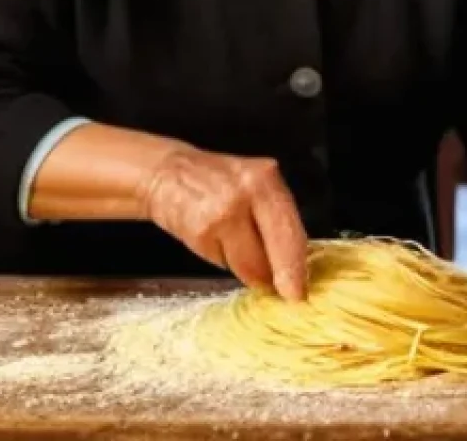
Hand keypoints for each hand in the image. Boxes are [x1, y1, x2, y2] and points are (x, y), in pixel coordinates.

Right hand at [144, 144, 308, 300]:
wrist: (168, 173)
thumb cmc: (216, 181)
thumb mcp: (253, 185)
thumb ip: (275, 217)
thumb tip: (296, 265)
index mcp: (265, 179)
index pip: (290, 231)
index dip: (295, 268)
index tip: (298, 293)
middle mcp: (244, 194)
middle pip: (268, 255)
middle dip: (274, 279)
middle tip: (280, 291)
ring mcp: (220, 214)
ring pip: (246, 267)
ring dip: (248, 269)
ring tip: (237, 244)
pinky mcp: (199, 233)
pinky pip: (222, 263)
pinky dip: (224, 259)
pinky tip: (216, 238)